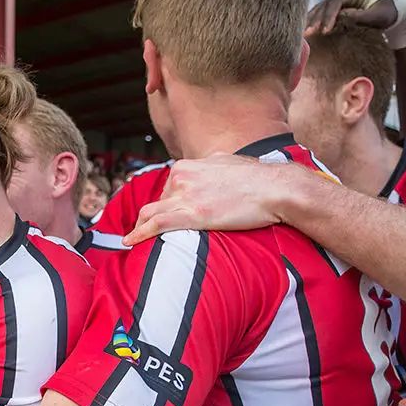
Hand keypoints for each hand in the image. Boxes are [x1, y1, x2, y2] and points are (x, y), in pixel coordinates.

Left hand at [122, 155, 296, 245]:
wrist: (276, 188)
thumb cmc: (258, 178)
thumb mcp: (226, 162)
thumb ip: (210, 166)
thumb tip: (210, 166)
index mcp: (188, 165)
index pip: (167, 188)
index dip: (164, 204)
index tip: (162, 215)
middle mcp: (181, 177)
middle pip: (157, 202)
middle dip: (151, 217)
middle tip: (147, 232)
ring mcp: (185, 195)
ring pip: (149, 213)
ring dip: (139, 228)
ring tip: (134, 239)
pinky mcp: (192, 214)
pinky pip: (156, 225)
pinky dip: (139, 235)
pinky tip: (130, 243)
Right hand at [305, 0, 398, 35]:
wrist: (393, 8)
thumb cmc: (389, 10)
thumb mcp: (380, 15)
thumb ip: (362, 16)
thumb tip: (342, 18)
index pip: (335, 0)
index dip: (329, 16)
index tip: (325, 31)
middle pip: (324, 5)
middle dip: (315, 20)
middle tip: (307, 34)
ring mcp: (337, 0)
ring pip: (319, 10)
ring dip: (311, 22)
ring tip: (302, 36)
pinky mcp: (335, 10)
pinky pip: (321, 15)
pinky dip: (313, 23)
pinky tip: (305, 34)